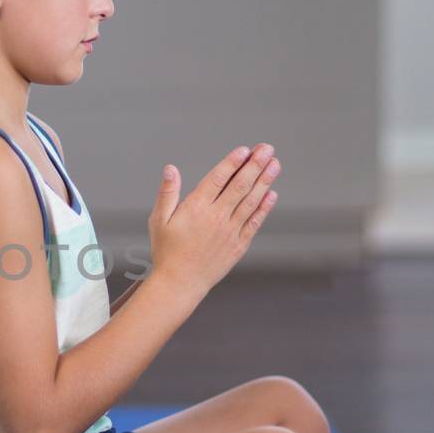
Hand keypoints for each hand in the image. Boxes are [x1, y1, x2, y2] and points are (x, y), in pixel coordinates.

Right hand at [147, 143, 279, 297]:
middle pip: (240, 186)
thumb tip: (170, 169)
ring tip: (274, 164)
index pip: (218, 179)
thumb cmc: (167, 251)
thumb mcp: (159, 220)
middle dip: (255, 165)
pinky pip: (254, 222)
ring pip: (251, 201)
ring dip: (264, 181)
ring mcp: (230, 231)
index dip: (232, 163)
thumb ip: (167, 193)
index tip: (245, 150)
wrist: (180, 283)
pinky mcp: (238, 244)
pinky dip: (264, 207)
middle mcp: (216, 217)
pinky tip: (271, 194)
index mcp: (196, 208)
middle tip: (267, 149)